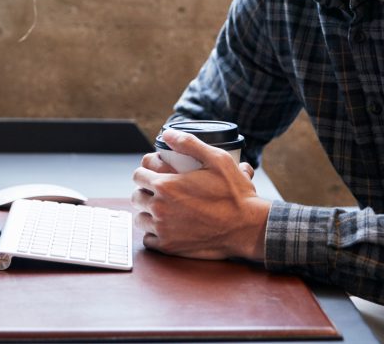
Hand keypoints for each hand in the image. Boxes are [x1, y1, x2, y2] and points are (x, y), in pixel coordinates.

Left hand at [131, 129, 269, 260]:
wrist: (247, 228)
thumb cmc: (235, 194)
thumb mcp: (217, 160)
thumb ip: (189, 143)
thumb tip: (167, 134)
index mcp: (167, 185)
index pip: (138, 175)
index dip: (145, 172)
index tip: (153, 174)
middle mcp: (160, 208)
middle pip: (136, 197)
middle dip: (145, 191)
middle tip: (159, 191)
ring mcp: (164, 230)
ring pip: (140, 218)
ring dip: (148, 213)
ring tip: (162, 209)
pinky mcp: (170, 247)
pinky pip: (148, 240)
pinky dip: (154, 233)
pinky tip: (166, 227)